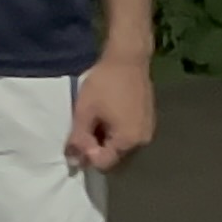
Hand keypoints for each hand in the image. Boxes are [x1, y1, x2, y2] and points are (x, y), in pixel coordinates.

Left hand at [69, 56, 155, 171]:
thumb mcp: (85, 111)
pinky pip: (129, 137)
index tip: (78, 136)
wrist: (127, 57)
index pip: (103, 164)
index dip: (86, 154)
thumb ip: (78, 140)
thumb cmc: (104, 84)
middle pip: (114, 158)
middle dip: (96, 150)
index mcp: (128, 141)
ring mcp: (148, 131)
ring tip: (95, 122)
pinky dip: (115, 133)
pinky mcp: (148, 121)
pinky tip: (106, 117)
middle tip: (85, 129)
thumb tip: (74, 163)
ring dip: (106, 142)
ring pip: (121, 148)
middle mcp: (142, 141)